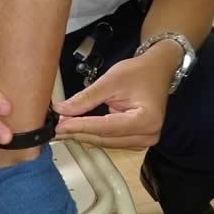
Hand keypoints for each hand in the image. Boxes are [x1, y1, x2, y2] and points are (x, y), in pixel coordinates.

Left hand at [54, 41, 181, 149]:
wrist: (157, 71)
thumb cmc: (139, 72)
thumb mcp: (110, 81)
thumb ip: (86, 98)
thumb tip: (61, 110)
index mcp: (145, 120)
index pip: (105, 127)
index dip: (80, 127)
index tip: (59, 126)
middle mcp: (147, 136)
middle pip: (105, 138)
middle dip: (79, 132)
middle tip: (56, 127)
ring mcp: (143, 141)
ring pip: (105, 142)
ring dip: (84, 135)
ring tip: (63, 127)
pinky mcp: (136, 140)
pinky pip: (110, 140)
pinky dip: (93, 134)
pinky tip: (77, 129)